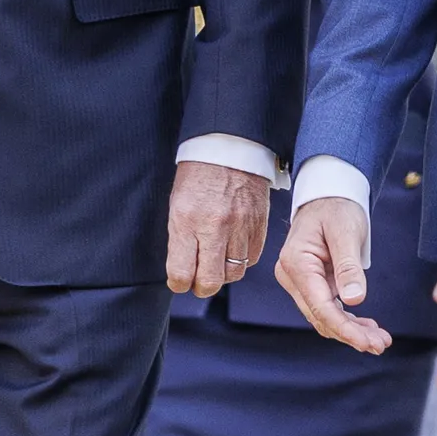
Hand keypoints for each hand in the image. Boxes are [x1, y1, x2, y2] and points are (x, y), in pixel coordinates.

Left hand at [165, 160, 270, 298]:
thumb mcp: (178, 205)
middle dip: (201, 287)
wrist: (230, 148)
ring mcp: (240, 227)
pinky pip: (251, 259)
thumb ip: (180, 239)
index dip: (178, 283)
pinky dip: (241, 260)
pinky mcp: (259, 226)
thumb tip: (182, 270)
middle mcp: (215, 227)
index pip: (182, 272)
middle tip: (198, 281)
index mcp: (187, 220)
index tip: (178, 281)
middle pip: (210, 281)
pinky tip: (232, 250)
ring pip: (234, 273)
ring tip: (215, 263)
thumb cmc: (198, 175)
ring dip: (222, 274)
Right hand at [275, 196, 391, 355]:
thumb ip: (348, 266)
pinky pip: (328, 308)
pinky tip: (368, 327)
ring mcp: (299, 282)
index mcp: (296, 263)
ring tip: (380, 340)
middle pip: (321, 316)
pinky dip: (347, 320)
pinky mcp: (310, 284)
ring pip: (324, 317)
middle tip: (381, 344)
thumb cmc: (336, 208)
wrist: (327, 195)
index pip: (320, 306)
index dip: (344, 328)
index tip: (368, 342)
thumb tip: (355, 300)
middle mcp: (292, 277)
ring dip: (351, 331)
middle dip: (351, 334)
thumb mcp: (346, 232)